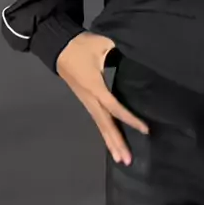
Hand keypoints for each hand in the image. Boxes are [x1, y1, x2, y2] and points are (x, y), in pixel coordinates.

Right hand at [56, 32, 148, 164]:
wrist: (58, 46)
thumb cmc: (82, 45)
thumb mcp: (103, 44)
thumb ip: (119, 52)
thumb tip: (138, 56)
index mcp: (95, 87)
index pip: (115, 107)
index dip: (130, 119)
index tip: (145, 129)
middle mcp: (90, 99)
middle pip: (106, 125)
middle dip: (117, 143)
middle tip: (127, 160)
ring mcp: (87, 102)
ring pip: (101, 126)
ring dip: (111, 143)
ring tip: (121, 159)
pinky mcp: (86, 101)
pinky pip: (98, 121)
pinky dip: (106, 134)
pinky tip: (112, 144)